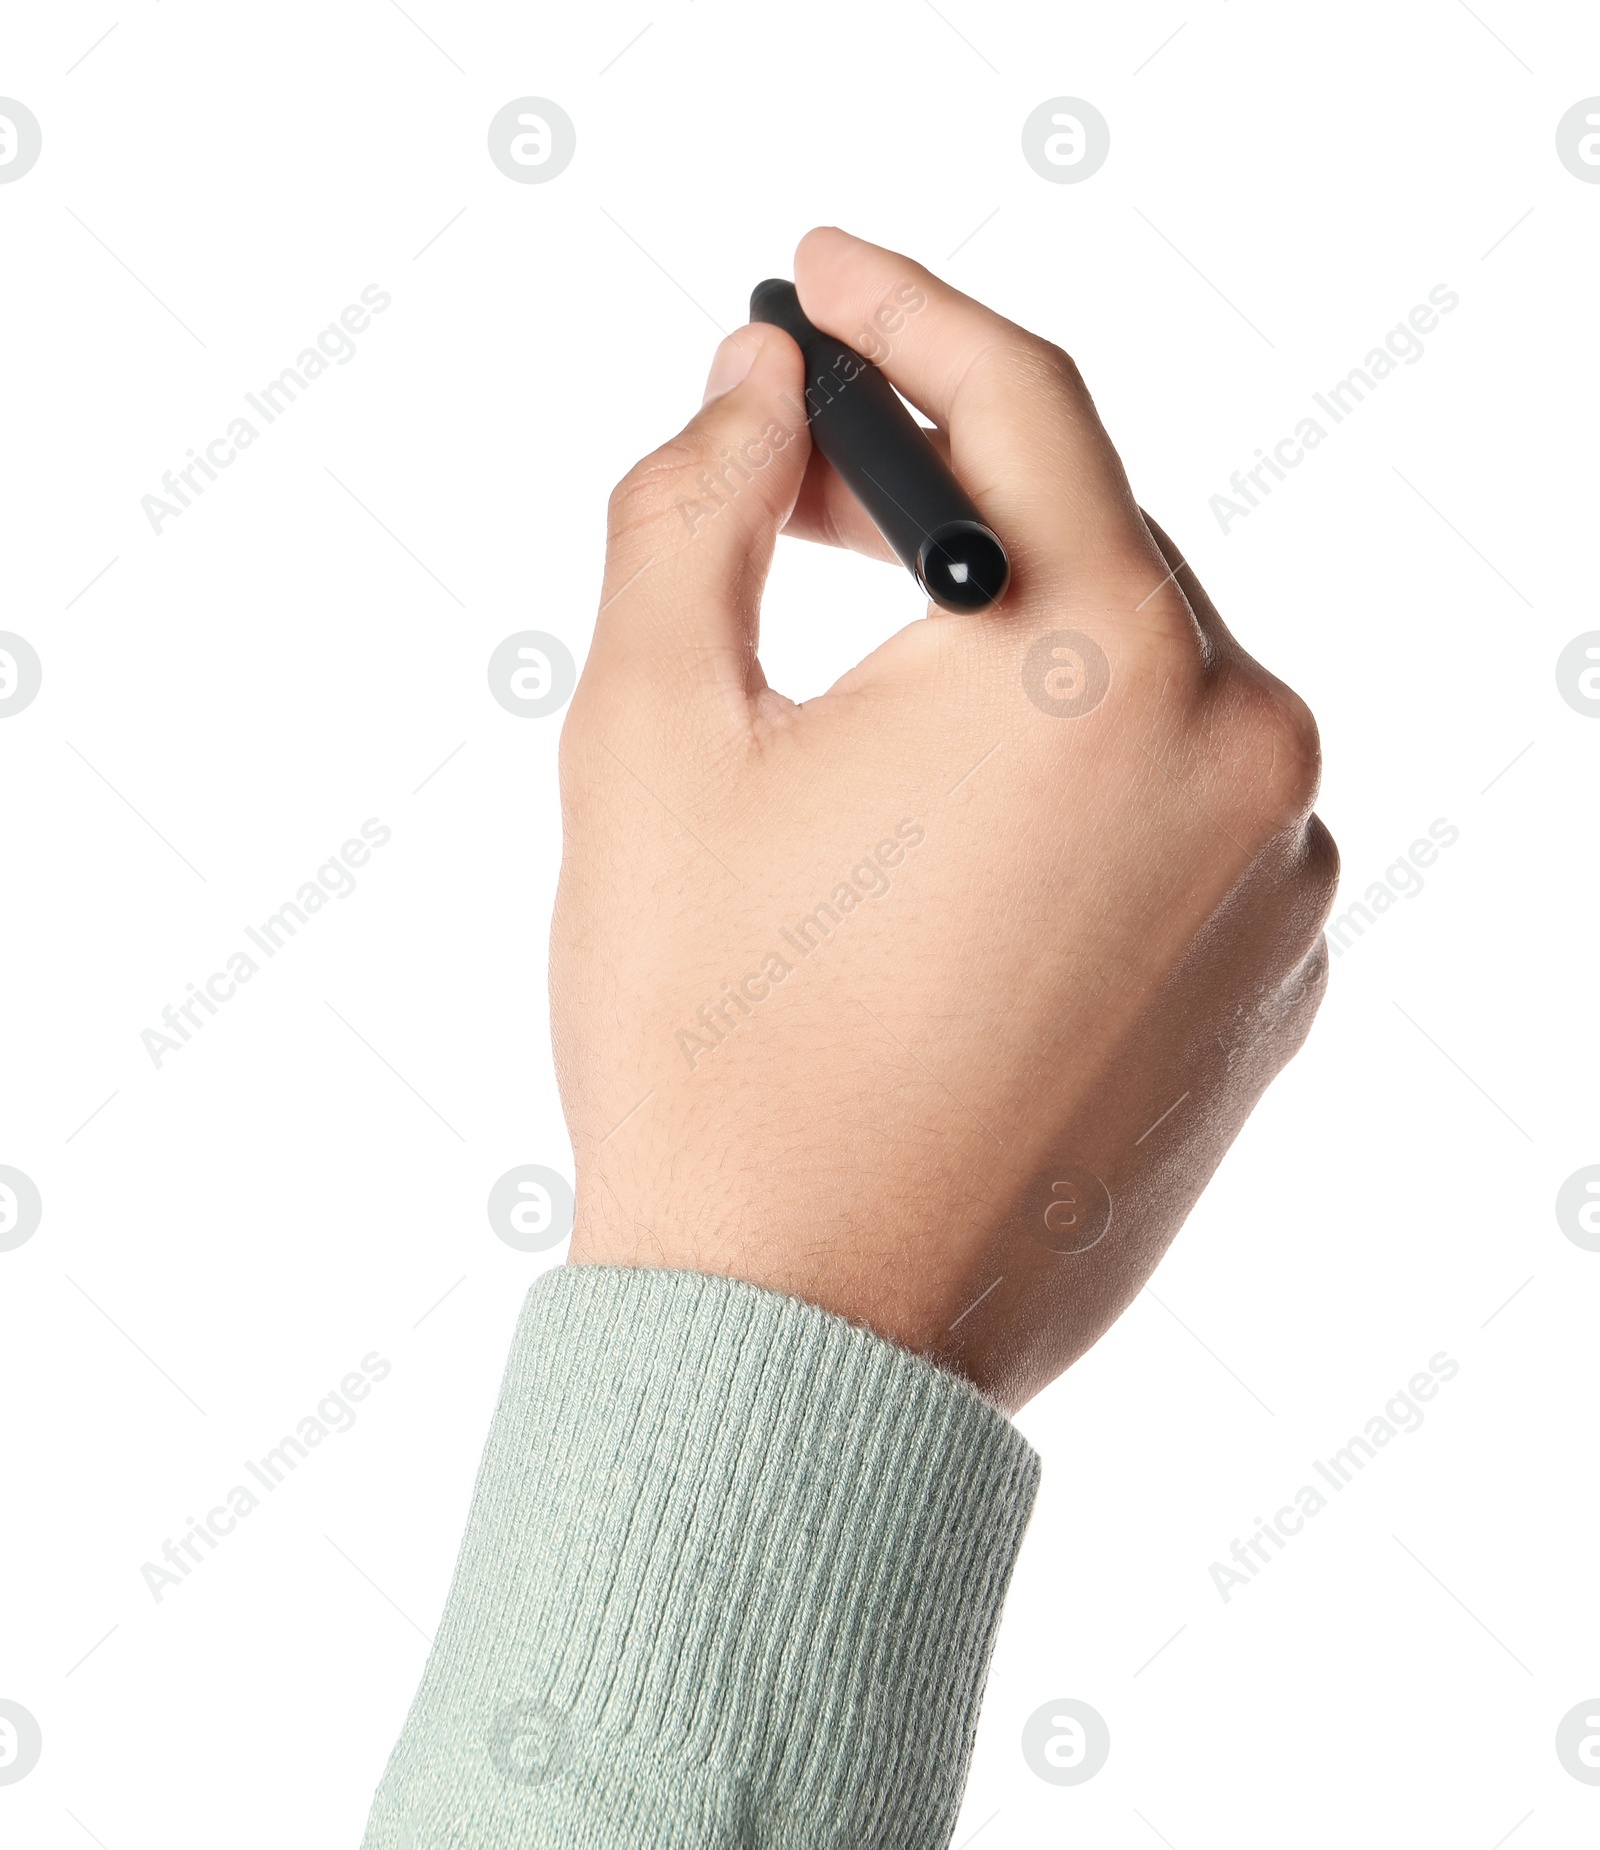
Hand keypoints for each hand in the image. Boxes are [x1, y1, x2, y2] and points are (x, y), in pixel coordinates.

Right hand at [551, 226, 1335, 1411]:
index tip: (820, 282)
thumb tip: (748, 390)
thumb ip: (688, 506)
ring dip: (1003, 653)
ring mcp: (1280, 881)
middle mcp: (1245, 756)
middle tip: (780, 488)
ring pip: (1139, 681)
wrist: (806, 1335)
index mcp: (1105, 669)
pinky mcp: (1276, 980)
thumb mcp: (648, 737)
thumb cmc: (716, 1054)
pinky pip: (1178, 811)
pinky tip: (956, 844)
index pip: (1016, 402)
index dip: (899, 313)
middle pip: (1086, 540)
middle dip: (927, 502)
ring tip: (856, 709)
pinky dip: (1073, 782)